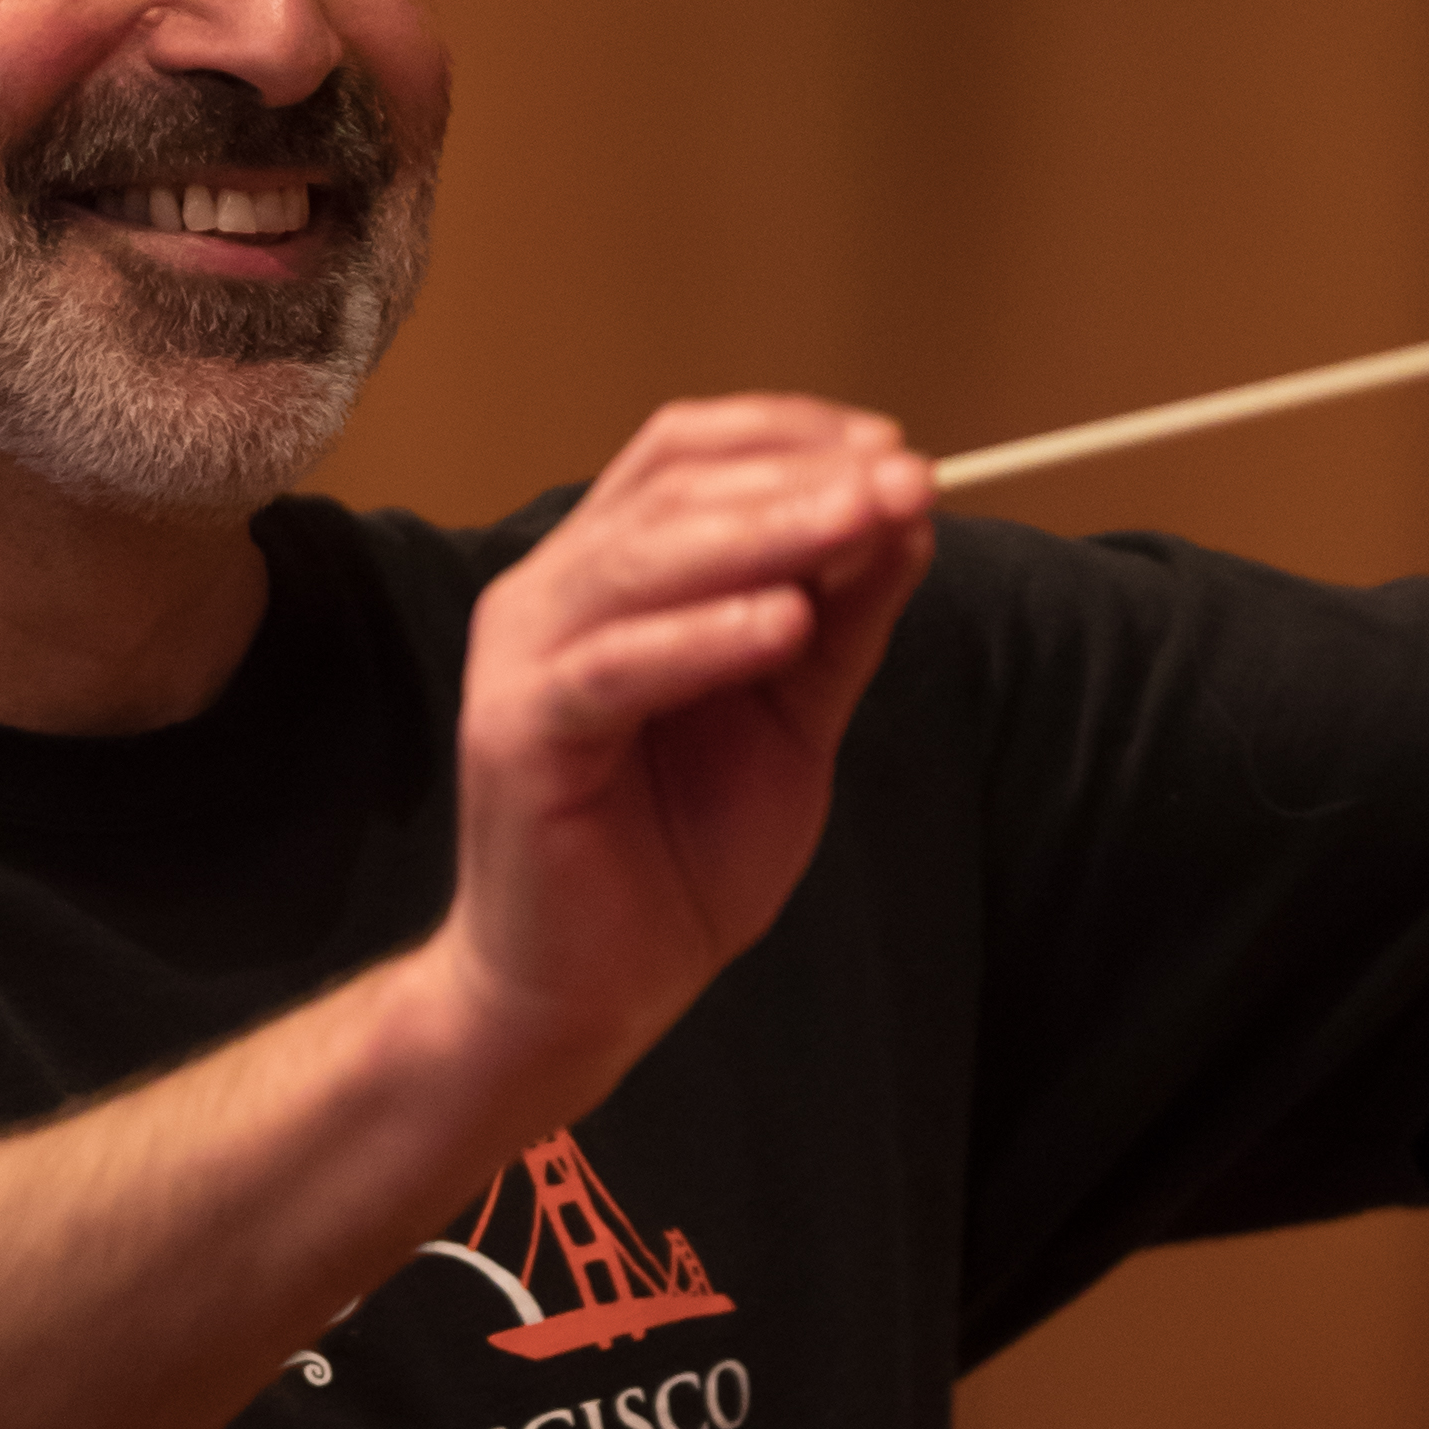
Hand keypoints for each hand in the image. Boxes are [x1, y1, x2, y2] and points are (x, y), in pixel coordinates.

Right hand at [440, 397, 933, 1094]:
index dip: (794, 436)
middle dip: (801, 477)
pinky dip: (701, 637)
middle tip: (905, 478)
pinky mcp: (519, 736)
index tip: (897, 453)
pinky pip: (612, 668)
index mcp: (609, 574)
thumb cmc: (674, 857)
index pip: (687, 453)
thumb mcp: (793, 718)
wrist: (591, 992)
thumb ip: (840, 620)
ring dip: (768, 531)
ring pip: (643, 557)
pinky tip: (783, 626)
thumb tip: (908, 514)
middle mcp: (553, 595)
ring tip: (866, 520)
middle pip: (672, 487)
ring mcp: (526, 660)